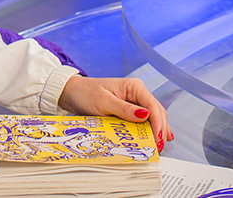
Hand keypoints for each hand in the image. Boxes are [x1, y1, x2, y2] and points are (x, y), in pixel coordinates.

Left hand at [58, 75, 172, 151]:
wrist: (72, 93)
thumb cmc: (85, 93)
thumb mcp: (103, 101)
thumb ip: (124, 109)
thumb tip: (145, 115)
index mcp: (133, 87)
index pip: (152, 105)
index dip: (157, 122)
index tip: (157, 137)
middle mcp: (137, 94)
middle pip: (156, 112)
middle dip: (160, 129)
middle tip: (158, 146)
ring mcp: (134, 103)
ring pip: (153, 117)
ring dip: (157, 131)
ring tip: (158, 146)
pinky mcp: (129, 112)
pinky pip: (144, 121)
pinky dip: (151, 130)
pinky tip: (158, 138)